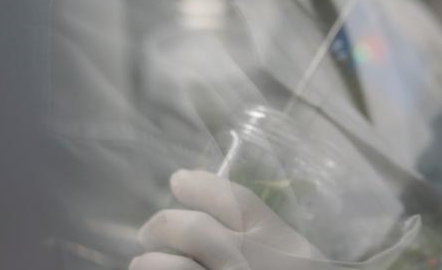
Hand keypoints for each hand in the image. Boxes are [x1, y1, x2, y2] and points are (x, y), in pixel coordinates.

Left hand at [131, 169, 323, 269]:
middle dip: (163, 225)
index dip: (200, 185)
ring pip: (174, 267)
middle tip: (149, 231)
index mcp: (279, 244)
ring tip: (143, 262)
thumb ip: (269, 241)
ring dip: (151, 262)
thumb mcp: (298, 260)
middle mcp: (250, 264)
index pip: (234, 200)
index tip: (179, 180)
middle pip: (195, 229)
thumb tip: (213, 220)